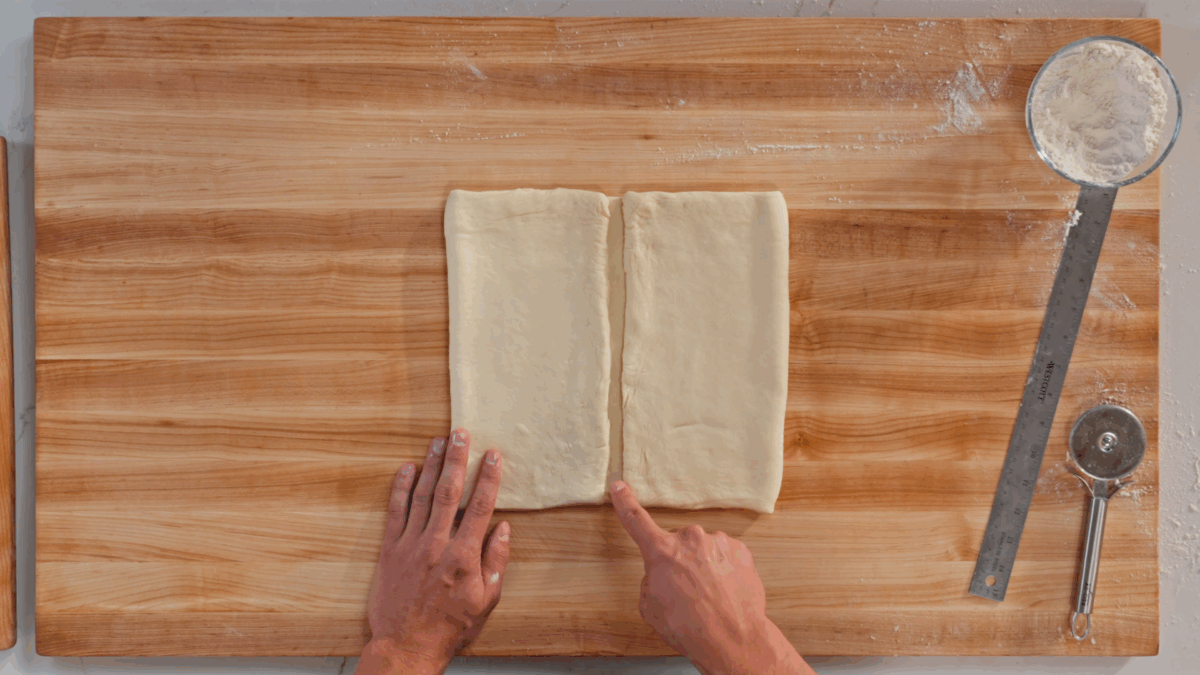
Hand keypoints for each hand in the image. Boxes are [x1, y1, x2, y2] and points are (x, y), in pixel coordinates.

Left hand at [357, 429, 509, 674]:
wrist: (406, 646)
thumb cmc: (450, 626)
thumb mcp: (486, 600)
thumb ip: (496, 561)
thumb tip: (503, 527)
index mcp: (464, 557)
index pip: (480, 507)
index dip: (488, 478)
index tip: (493, 454)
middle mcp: (436, 545)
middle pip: (449, 493)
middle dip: (457, 460)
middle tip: (461, 433)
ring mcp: (410, 545)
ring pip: (422, 496)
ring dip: (431, 466)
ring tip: (437, 441)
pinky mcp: (389, 551)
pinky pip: (395, 512)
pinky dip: (400, 488)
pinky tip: (406, 468)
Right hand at [610, 481, 813, 674]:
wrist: (732, 638)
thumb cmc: (689, 627)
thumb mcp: (650, 608)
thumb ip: (649, 581)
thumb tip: (660, 574)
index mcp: (661, 551)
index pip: (636, 520)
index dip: (624, 502)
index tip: (619, 485)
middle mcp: (690, 539)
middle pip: (678, 544)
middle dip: (679, 562)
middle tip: (686, 591)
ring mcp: (717, 542)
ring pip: (704, 550)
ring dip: (704, 567)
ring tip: (709, 596)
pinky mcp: (740, 549)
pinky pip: (726, 555)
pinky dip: (724, 570)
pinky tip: (725, 591)